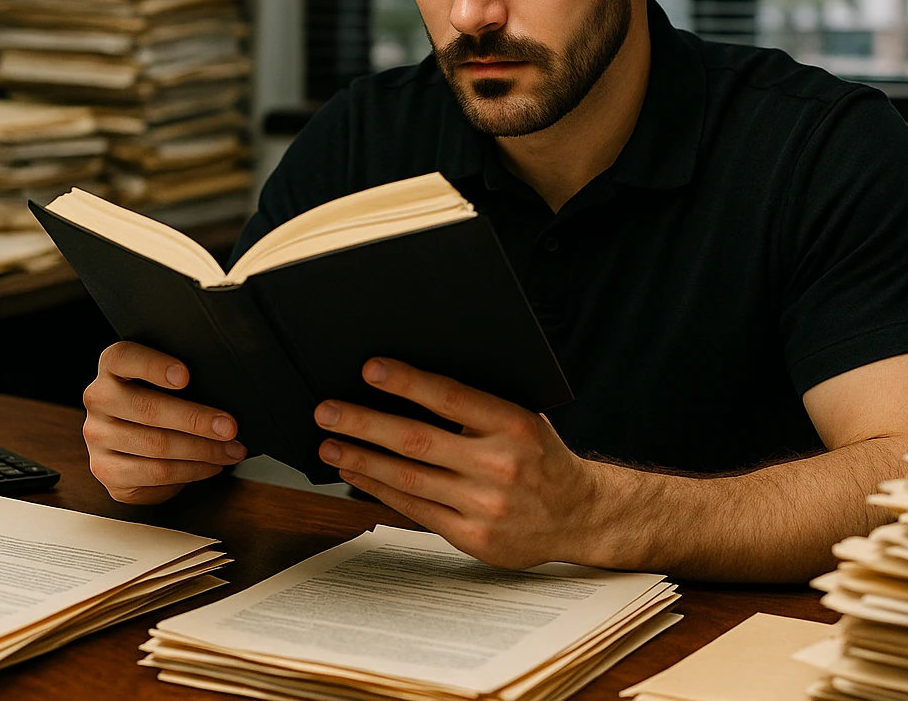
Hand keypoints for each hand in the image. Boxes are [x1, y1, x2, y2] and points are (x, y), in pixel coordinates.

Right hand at [81, 341, 246, 504]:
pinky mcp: (105, 470)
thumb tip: (226, 391)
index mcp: (111, 367)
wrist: (131, 444)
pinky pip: (154, 473)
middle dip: (196, 420)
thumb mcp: (166, 383)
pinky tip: (211, 465)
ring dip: (202, 450)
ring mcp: (97, 436)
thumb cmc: (158, 403)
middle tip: (229, 427)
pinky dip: (191, 471)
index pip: (124, 357)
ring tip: (230, 450)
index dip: (153, 365)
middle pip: (147, 409)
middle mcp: (98, 399)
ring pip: (155, 445)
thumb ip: (182, 379)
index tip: (185, 376)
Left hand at [314, 357, 608, 567]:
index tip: (369, 369)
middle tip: (327, 411)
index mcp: (514, 425)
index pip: (451, 397)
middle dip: (365, 424)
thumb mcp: (524, 418)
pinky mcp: (474, 537)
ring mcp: (486, 505)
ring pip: (410, 478)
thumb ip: (478, 406)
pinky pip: (417, 509)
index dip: (407, 382)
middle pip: (418, 440)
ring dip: (362, 461)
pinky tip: (358, 475)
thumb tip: (410, 384)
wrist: (581, 514)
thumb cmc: (541, 456)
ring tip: (329, 445)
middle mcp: (500, 464)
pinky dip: (382, 490)